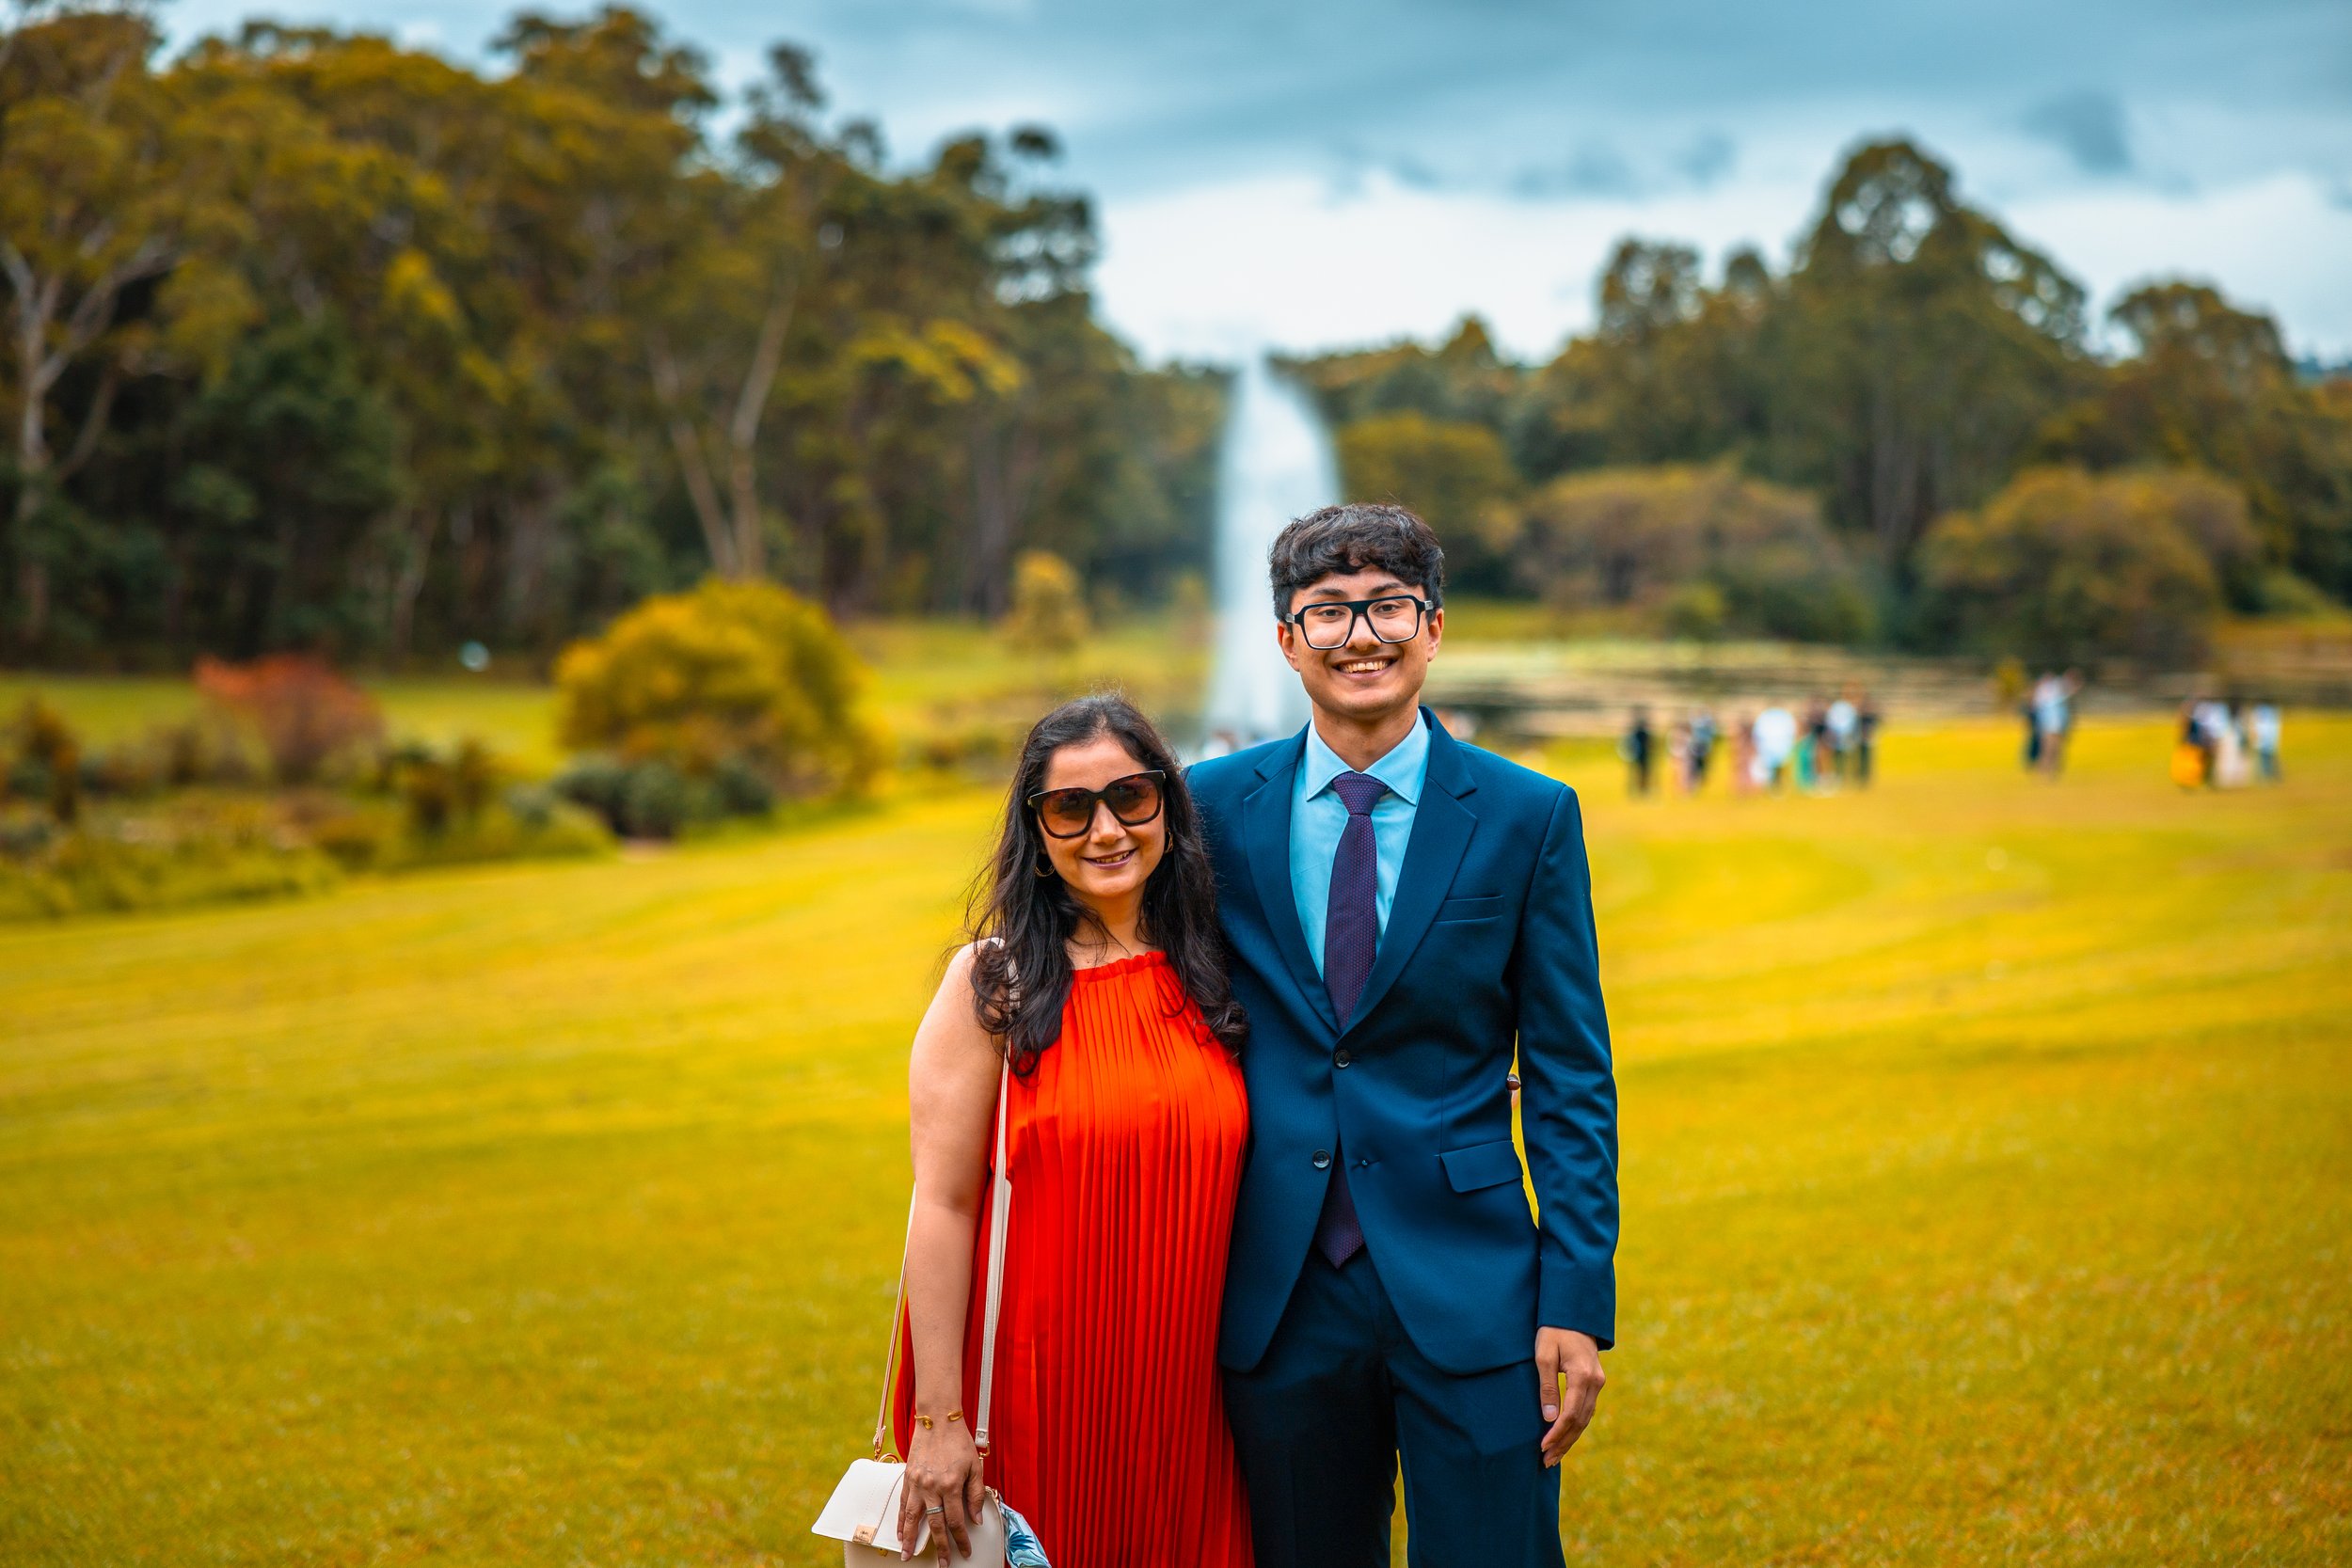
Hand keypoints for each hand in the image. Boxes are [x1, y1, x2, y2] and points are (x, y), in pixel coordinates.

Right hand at [897, 1416, 987, 1563]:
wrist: (938, 1420)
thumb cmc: (958, 1441)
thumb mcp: (975, 1466)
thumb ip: (975, 1494)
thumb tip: (976, 1519)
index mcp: (951, 1485)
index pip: (956, 1520)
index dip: (961, 1539)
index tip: (965, 1551)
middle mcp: (932, 1487)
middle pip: (935, 1525)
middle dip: (940, 1547)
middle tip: (943, 1564)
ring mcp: (917, 1483)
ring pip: (912, 1518)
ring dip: (910, 1539)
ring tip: (907, 1555)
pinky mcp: (908, 1478)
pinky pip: (903, 1504)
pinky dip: (900, 1521)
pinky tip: (900, 1533)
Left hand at [1535, 1326, 1603, 1467]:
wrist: (1574, 1314)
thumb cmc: (1554, 1331)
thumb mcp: (1544, 1355)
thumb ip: (1547, 1386)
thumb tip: (1549, 1418)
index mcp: (1583, 1375)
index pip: (1571, 1414)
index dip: (1557, 1433)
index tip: (1542, 1446)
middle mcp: (1596, 1382)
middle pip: (1580, 1422)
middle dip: (1563, 1443)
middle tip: (1546, 1461)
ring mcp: (1598, 1383)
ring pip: (1586, 1419)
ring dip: (1570, 1439)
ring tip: (1553, 1456)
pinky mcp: (1595, 1383)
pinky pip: (1587, 1410)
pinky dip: (1576, 1427)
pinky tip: (1565, 1438)